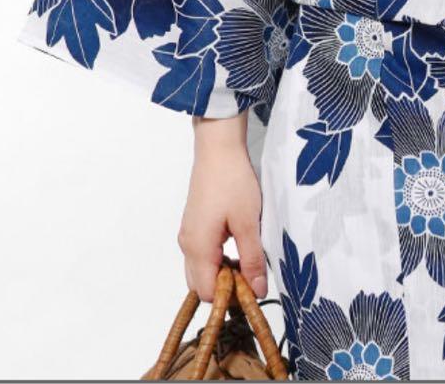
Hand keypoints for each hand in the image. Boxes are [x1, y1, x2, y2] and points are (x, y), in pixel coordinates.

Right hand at [178, 111, 267, 301]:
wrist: (218, 148)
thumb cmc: (233, 181)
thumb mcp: (248, 222)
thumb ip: (252, 259)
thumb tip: (258, 290)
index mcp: (198, 248)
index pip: (207, 293)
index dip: (230, 297)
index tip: (253, 287)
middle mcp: (187, 245)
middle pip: (200, 285)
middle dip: (225, 287)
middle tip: (252, 272)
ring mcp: (188, 234)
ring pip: (200, 270)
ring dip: (222, 272)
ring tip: (248, 256)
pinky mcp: (194, 224)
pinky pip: (201, 254)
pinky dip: (218, 259)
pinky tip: (238, 243)